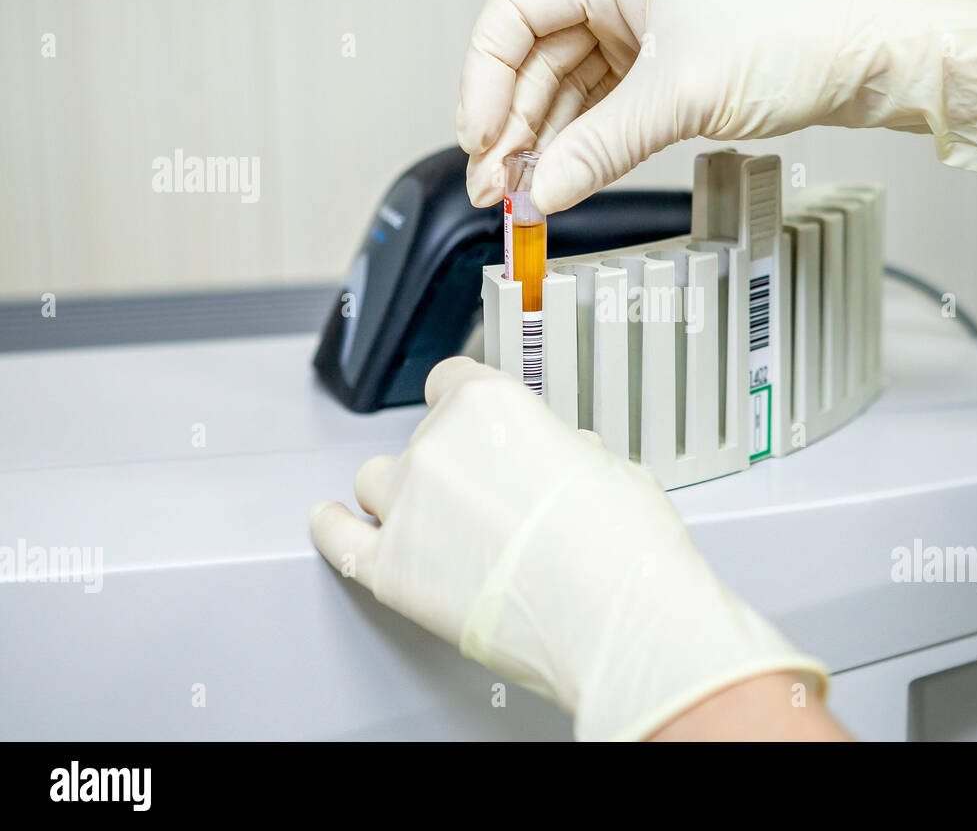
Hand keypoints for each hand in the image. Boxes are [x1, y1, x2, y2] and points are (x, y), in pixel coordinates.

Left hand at [309, 356, 825, 739]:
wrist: (613, 616)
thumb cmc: (621, 545)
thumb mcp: (606, 465)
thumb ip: (560, 450)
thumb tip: (555, 461)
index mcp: (490, 406)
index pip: (452, 381)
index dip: (465, 408)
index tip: (470, 427)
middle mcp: (436, 445)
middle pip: (421, 439)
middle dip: (450, 467)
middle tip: (489, 504)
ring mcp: (406, 506)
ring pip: (377, 483)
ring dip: (402, 499)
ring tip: (438, 529)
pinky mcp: (388, 570)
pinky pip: (337, 539)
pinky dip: (334, 528)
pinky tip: (336, 523)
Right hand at [456, 0, 976, 212]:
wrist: (869, 57)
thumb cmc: (796, 37)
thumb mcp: (681, 96)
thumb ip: (601, 146)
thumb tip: (543, 189)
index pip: (514, 15)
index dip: (484, 80)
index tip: (479, 140)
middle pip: (535, 60)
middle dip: (512, 126)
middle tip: (498, 188)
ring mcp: (645, 34)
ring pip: (568, 91)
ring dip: (544, 143)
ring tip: (524, 195)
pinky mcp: (668, 72)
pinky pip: (605, 110)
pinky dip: (584, 146)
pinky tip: (565, 178)